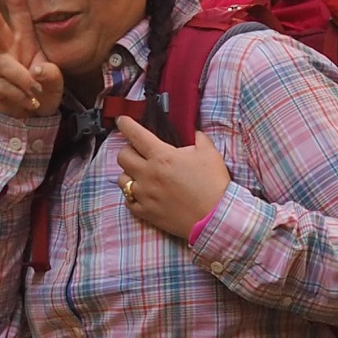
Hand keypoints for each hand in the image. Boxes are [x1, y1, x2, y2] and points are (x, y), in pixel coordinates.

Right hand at [0, 0, 63, 120]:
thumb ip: (51, 76)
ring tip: (34, 95)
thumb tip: (37, 72)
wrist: (29, 116)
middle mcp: (8, 50)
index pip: (21, 17)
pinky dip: (21, 98)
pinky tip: (25, 103)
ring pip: (7, 68)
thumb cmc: (42, 89)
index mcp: (25, 42)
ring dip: (24, 84)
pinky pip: (6, 89)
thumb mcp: (54, 83)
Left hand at [109, 116, 229, 239]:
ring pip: (121, 179)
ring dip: (129, 173)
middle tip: (138, 151)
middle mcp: (148, 175)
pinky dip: (132, 195)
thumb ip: (198, 138)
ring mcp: (145, 195)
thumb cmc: (213, 184)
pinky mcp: (146, 212)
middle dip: (128, 150)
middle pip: (122, 156)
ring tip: (141, 174)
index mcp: (162, 157)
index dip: (126, 125)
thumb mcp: (209, 153)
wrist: (215, 217)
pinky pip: (128, 201)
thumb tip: (193, 132)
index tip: (122, 121)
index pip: (136, 135)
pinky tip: (143, 193)